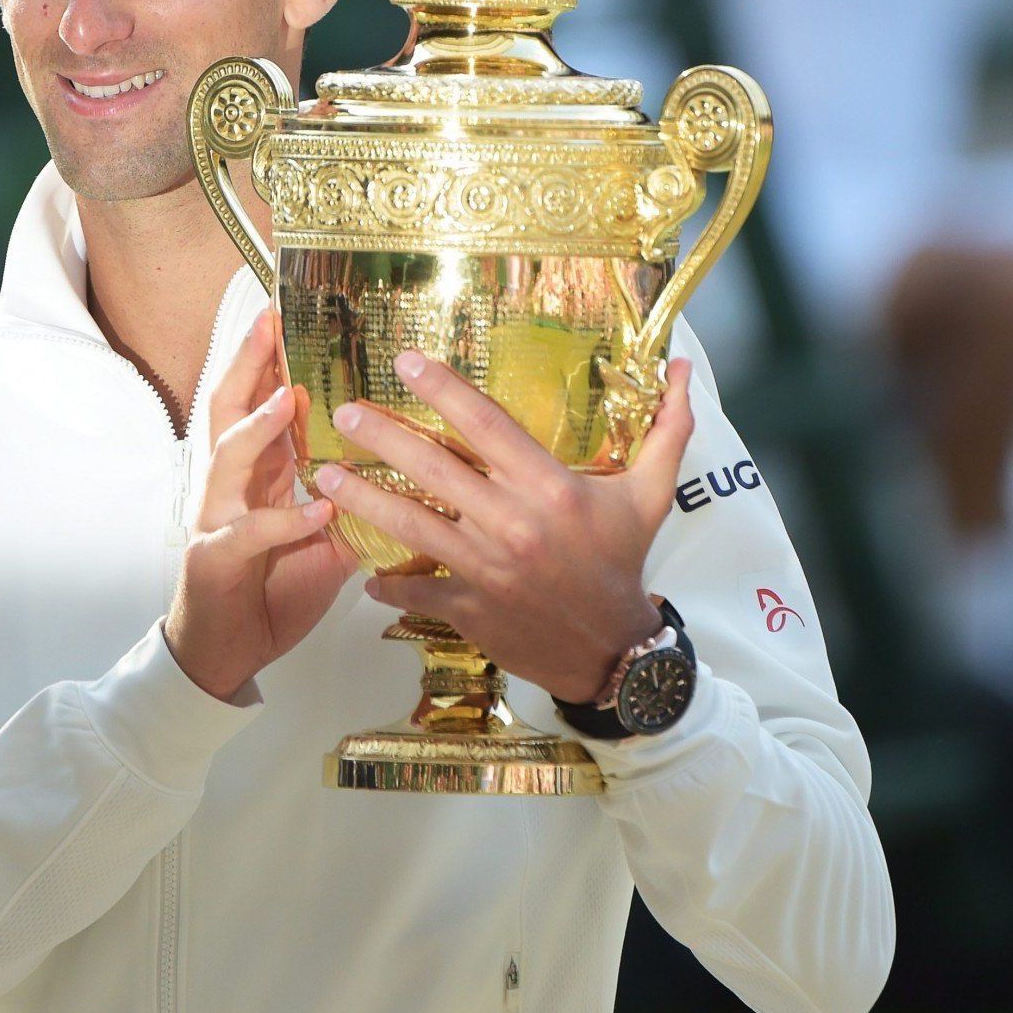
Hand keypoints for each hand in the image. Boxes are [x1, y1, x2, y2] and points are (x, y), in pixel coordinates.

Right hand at [165, 309, 359, 701]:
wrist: (224, 650)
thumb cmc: (271, 587)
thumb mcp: (323, 538)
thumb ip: (354, 503)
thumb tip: (410, 479)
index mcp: (254, 471)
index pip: (257, 399)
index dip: (268, 357)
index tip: (286, 315)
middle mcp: (228, 483)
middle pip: (227, 407)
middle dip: (246, 362)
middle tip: (268, 320)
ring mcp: (215, 517)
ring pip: (227, 458)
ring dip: (258, 427)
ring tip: (285, 400)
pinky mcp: (214, 558)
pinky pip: (248, 532)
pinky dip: (283, 519)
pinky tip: (317, 508)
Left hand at [314, 350, 694, 702]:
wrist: (613, 652)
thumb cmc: (625, 563)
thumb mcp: (653, 495)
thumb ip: (668, 429)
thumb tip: (688, 369)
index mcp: (552, 488)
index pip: (488, 426)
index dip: (444, 390)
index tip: (407, 360)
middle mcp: (514, 524)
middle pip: (436, 469)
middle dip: (384, 437)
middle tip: (344, 411)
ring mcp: (488, 570)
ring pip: (412, 526)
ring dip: (363, 499)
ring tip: (324, 474)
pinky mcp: (471, 610)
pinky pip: (416, 591)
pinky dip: (385, 582)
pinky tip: (360, 568)